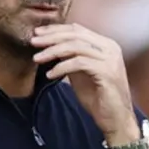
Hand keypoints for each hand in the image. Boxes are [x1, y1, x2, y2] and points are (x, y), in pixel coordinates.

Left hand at [30, 24, 139, 144]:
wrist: (115, 119)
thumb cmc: (99, 98)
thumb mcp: (81, 73)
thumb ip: (70, 58)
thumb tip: (50, 46)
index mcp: (105, 45)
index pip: (77, 29)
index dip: (55, 29)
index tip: (37, 33)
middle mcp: (110, 48)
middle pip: (76, 34)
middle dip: (51, 37)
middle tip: (33, 41)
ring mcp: (110, 59)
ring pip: (76, 46)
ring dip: (53, 51)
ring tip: (37, 58)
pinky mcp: (107, 72)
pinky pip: (79, 63)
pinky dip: (62, 67)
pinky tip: (50, 74)